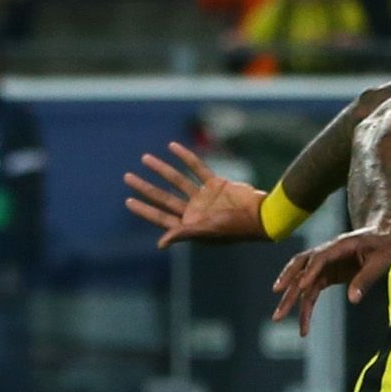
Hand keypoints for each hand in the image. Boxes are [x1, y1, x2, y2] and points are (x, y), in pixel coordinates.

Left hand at [124, 139, 269, 245]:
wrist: (263, 215)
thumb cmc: (235, 228)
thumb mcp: (207, 231)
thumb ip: (183, 234)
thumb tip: (160, 244)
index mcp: (191, 226)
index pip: (161, 217)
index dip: (145, 209)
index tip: (129, 200)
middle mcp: (195, 212)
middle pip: (164, 197)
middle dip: (146, 188)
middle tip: (128, 177)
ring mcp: (205, 197)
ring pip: (178, 180)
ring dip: (162, 169)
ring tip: (145, 158)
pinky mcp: (216, 184)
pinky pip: (197, 168)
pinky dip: (186, 157)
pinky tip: (172, 147)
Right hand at [273, 225, 390, 333]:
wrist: (380, 235)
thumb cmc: (382, 245)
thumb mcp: (380, 261)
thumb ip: (365, 278)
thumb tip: (353, 299)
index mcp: (340, 246)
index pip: (320, 257)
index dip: (310, 271)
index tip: (302, 286)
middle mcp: (326, 254)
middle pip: (301, 269)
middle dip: (288, 287)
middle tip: (280, 306)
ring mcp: (323, 265)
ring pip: (302, 281)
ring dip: (290, 299)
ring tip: (278, 317)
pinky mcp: (326, 274)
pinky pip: (312, 290)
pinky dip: (306, 305)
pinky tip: (303, 322)